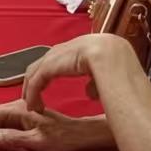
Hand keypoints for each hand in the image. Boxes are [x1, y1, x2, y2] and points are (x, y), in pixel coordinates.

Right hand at [0, 99, 104, 150]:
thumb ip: (12, 138)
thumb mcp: (36, 141)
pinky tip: (21, 149)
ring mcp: (19, 116)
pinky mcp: (22, 122)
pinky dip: (8, 142)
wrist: (79, 136)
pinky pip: (6, 131)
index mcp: (18, 109)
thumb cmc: (62, 138)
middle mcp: (16, 109)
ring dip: (0, 142)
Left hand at [19, 34, 133, 110]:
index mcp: (83, 45)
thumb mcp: (108, 73)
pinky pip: (37, 80)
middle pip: (44, 62)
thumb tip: (90, 91)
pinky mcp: (50, 64)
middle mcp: (67, 46)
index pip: (60, 57)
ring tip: (31, 104)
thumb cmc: (119, 65)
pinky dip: (32, 93)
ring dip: (31, 88)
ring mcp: (57, 54)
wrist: (114, 57)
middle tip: (32, 96)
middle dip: (36, 79)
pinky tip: (33, 105)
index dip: (51, 71)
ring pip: (36, 71)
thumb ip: (96, 81)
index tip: (46, 86)